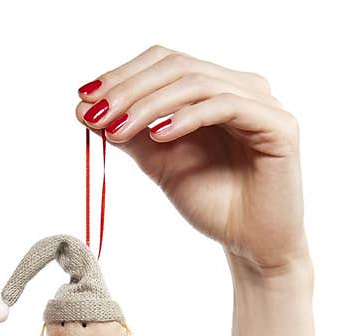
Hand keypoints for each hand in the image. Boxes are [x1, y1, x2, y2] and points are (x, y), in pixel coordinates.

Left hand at [77, 46, 307, 279]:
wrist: (250, 245)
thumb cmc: (211, 202)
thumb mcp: (159, 162)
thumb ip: (129, 133)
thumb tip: (84, 108)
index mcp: (215, 88)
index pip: (164, 62)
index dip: (123, 75)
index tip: (84, 98)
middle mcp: (241, 87)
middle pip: (177, 66)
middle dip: (129, 88)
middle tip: (96, 113)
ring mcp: (263, 103)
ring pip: (197, 83)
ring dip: (149, 105)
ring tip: (118, 129)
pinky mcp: (279, 126)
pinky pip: (226, 107)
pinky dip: (187, 118)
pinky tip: (159, 136)